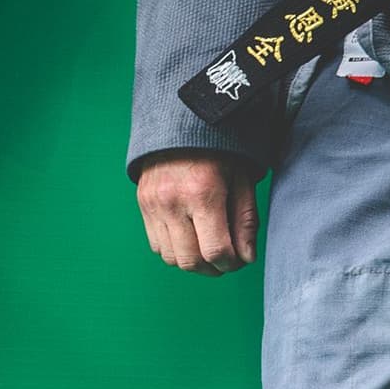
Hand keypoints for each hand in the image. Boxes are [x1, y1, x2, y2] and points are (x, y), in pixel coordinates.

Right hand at [135, 150, 259, 274]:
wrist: (181, 119)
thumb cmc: (219, 148)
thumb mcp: (242, 178)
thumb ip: (245, 220)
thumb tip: (246, 257)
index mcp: (203, 193)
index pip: (216, 251)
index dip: (232, 264)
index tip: (240, 259)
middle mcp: (173, 202)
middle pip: (191, 261)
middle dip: (213, 269)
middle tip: (226, 259)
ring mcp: (153, 204)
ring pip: (172, 258)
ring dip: (193, 261)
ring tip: (208, 248)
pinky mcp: (143, 204)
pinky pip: (157, 245)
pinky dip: (175, 249)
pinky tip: (190, 236)